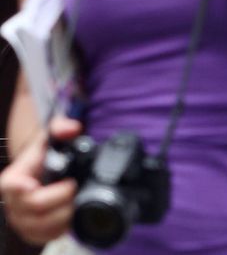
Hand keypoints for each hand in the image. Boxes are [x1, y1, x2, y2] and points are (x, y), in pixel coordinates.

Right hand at [1, 117, 81, 243]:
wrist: (42, 172)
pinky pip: (46, 237)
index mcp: (13, 179)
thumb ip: (61, 127)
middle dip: (60, 197)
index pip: (12, 186)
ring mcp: (21, 220)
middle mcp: (13, 202)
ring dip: (64, 213)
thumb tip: (72, 129)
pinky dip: (61, 228)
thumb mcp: (51, 137)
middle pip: (35, 206)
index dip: (24, 188)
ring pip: (42, 226)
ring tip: (75, 200)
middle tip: (74, 186)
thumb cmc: (45, 155)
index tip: (39, 184)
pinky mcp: (32, 233)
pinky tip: (70, 215)